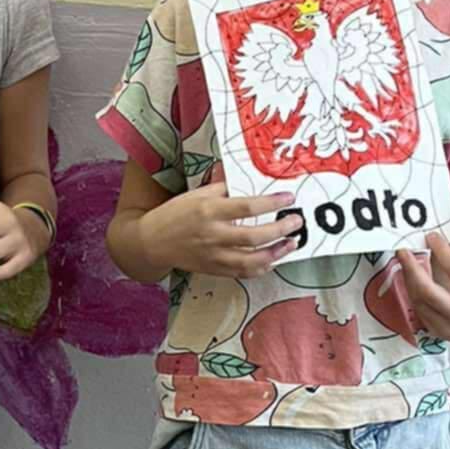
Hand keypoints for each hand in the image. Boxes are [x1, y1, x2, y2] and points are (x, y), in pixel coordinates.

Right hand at [142, 173, 301, 279]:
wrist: (152, 242)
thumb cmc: (175, 214)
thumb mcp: (196, 193)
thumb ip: (222, 186)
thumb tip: (244, 176)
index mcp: (209, 210)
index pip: (246, 207)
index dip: (271, 203)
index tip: (289, 198)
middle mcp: (213, 234)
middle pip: (254, 236)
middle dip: (280, 229)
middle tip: (296, 222)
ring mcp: (214, 255)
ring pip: (252, 260)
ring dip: (276, 253)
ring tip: (291, 244)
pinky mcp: (214, 269)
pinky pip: (243, 272)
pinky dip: (261, 268)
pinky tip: (272, 259)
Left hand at [399, 220, 449, 348]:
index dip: (441, 250)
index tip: (431, 235)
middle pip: (428, 290)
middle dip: (411, 268)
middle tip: (403, 250)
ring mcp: (447, 325)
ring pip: (418, 300)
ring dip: (408, 279)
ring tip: (405, 261)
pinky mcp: (436, 331)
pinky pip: (418, 310)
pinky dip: (413, 292)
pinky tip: (411, 279)